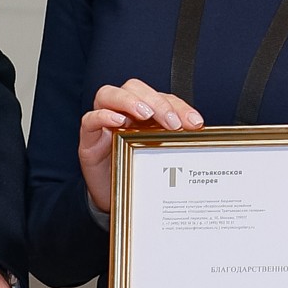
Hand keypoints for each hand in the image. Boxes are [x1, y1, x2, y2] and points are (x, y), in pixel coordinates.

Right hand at [77, 77, 204, 213]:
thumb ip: (174, 140)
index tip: (195, 123)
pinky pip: (90, 119)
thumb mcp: (161, 154)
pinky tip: (118, 122)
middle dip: (156, 102)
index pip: (161, 97)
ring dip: (129, 101)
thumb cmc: (139, 171)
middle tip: (172, 123)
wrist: (116, 198)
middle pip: (134, 88)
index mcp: (144, 111)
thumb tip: (198, 134)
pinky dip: (103, 116)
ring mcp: (102, 122)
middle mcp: (122, 111)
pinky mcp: (88, 138)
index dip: (179, 106)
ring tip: (146, 114)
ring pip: (108, 94)